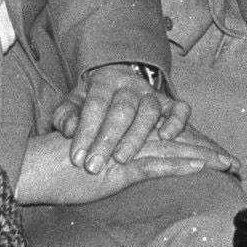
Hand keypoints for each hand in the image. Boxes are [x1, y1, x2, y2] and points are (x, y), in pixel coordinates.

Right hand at [13, 122, 234, 206]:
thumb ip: (118, 167)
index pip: (170, 141)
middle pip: (178, 143)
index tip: (218, 158)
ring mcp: (127, 151)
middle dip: (208, 152)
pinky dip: (178, 166)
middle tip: (235, 162)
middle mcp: (132, 139)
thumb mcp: (97, 167)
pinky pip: (154, 164)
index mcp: (128, 139)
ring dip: (203, 157)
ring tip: (227, 163)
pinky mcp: (119, 166)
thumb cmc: (61, 170)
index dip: (195, 148)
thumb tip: (135, 173)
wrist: (38, 167)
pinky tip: (198, 167)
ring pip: (173, 150)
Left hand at [59, 63, 189, 175]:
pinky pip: (180, 109)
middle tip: (94, 166)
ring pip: (149, 111)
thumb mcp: (72, 105)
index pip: (95, 105)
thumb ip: (66, 116)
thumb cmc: (91, 104)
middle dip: (107, 140)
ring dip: (136, 137)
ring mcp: (153, 93)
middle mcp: (131, 84)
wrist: (116, 87)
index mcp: (104, 81)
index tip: (77, 158)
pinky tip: (166, 138)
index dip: (85, 132)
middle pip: (122, 110)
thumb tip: (68, 130)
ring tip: (121, 160)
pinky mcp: (170, 103)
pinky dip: (176, 122)